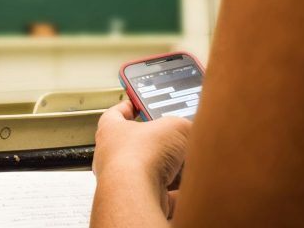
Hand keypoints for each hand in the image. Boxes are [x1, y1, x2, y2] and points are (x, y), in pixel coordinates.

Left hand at [93, 100, 191, 217]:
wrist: (134, 194)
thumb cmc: (139, 156)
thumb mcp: (174, 126)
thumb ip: (183, 125)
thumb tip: (193, 129)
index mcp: (110, 130)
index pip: (116, 113)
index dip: (130, 106)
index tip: (139, 103)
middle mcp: (112, 156)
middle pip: (137, 145)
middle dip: (159, 142)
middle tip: (177, 137)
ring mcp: (123, 181)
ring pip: (150, 172)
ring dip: (169, 169)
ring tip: (187, 162)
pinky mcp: (137, 200)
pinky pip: (161, 195)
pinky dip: (176, 193)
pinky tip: (189, 188)